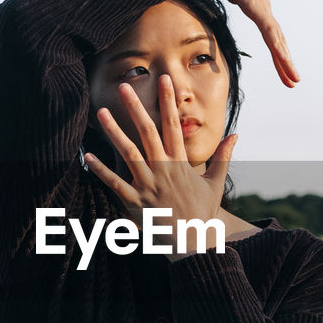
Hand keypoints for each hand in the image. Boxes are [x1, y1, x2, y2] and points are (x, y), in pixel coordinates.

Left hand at [83, 74, 237, 254]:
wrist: (192, 243)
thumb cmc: (202, 213)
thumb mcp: (216, 183)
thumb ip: (223, 157)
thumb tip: (236, 134)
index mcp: (181, 163)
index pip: (174, 125)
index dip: (168, 101)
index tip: (164, 80)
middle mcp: (164, 170)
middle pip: (148, 133)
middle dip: (136, 108)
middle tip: (124, 87)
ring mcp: (149, 186)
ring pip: (129, 154)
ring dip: (114, 133)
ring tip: (102, 112)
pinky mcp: (136, 203)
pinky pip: (115, 184)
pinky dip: (101, 170)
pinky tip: (87, 156)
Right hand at [206, 0, 298, 87]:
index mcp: (254, 4)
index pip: (268, 33)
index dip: (275, 50)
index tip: (280, 64)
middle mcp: (262, 7)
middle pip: (276, 41)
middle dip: (284, 62)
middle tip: (292, 80)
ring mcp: (261, 8)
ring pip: (277, 42)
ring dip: (285, 63)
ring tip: (293, 80)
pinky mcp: (258, 9)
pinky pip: (271, 36)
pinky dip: (279, 52)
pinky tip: (287, 65)